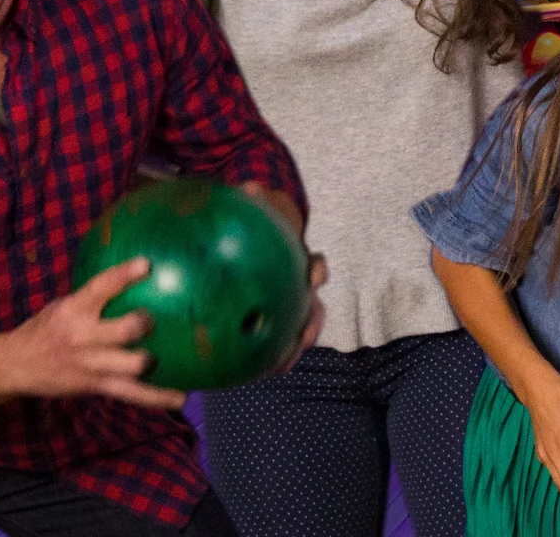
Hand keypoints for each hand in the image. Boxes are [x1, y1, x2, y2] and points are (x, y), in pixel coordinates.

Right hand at [6, 256, 187, 409]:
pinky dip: (159, 397)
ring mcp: (90, 364)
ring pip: (132, 365)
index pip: (100, 287)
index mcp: (73, 310)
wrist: (15, 366)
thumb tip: (129, 279)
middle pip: (124, 330)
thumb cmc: (44, 329)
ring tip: (166, 356)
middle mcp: (82, 336)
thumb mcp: (62, 306)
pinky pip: (133, 394)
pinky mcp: (95, 386)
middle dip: (144, 324)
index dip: (123, 275)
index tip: (146, 264)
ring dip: (152, 359)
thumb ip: (90, 297)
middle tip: (153, 320)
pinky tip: (182, 396)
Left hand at [238, 183, 325, 375]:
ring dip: (291, 352)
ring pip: (296, 335)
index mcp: (300, 264)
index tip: (314, 276)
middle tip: (303, 337)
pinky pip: (269, 343)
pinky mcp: (271, 322)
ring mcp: (288, 309)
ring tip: (279, 368)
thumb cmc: (260, 222)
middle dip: (312, 326)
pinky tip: (242, 370)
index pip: (316, 268)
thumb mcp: (259, 208)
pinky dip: (262, 358)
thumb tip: (249, 189)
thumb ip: (257, 201)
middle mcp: (300, 290)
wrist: (260, 238)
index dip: (317, 272)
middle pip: (314, 311)